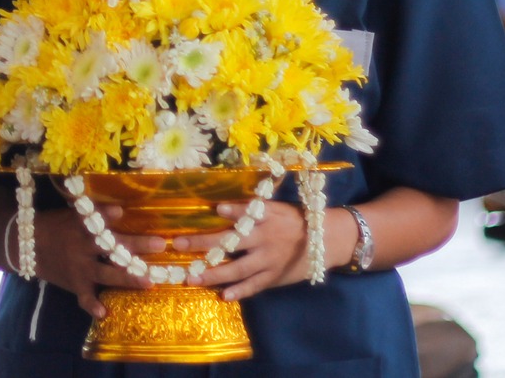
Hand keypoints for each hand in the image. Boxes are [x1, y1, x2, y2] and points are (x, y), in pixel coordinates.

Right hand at [31, 206, 164, 318]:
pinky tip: (104, 313)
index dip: (107, 214)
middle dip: (136, 246)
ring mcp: (79, 268)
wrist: (27, 246)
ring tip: (148, 282)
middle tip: (160, 245)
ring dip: (128, 278)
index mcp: (79, 226)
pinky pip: (85, 298)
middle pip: (111, 246)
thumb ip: (93, 212)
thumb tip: (121, 209)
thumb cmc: (55, 226)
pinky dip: (93, 306)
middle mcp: (81, 247)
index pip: (94, 218)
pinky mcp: (75, 284)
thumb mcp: (70, 214)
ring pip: (106, 273)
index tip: (123, 211)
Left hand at [169, 201, 316, 301]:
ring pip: (238, 269)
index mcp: (266, 217)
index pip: (246, 213)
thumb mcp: (276, 207)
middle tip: (178, 244)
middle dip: (203, 243)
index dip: (233, 211)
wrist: (326, 241)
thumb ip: (251, 208)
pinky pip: (254, 286)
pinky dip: (240, 291)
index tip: (216, 209)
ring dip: (213, 274)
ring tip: (192, 278)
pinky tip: (223, 296)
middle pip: (231, 242)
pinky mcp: (274, 277)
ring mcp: (269, 260)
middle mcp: (266, 239)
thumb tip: (221, 207)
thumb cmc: (294, 219)